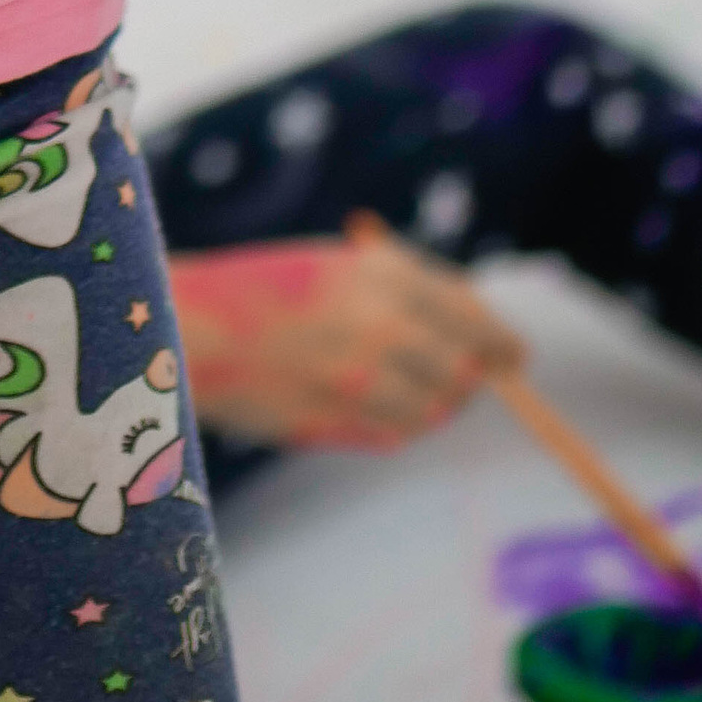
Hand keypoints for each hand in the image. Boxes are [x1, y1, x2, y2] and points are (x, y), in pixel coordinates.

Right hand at [172, 229, 525, 449]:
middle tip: (466, 381)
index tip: (515, 356)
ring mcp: (357, 379)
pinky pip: (392, 434)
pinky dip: (395, 425)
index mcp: (379, 273)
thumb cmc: (260, 288)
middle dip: (469, 378)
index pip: (468, 314)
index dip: (497, 339)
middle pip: (461, 370)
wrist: (186, 324)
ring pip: (432, 411)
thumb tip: (472, 334)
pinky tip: (372, 406)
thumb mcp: (334, 267)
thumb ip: (399, 293)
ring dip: (432, 407)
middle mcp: (378, 324)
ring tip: (410, 392)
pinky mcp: (335, 422)